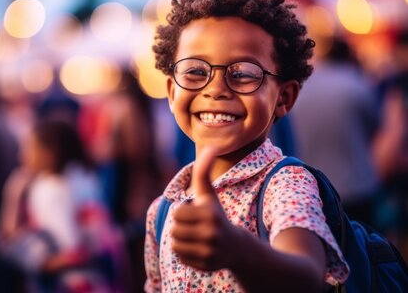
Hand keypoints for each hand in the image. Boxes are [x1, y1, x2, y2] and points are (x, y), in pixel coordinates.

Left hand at [171, 147, 242, 270]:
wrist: (236, 246)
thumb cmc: (216, 214)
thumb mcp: (209, 193)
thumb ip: (204, 171)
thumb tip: (211, 146)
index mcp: (211, 215)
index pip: (177, 214)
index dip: (183, 213)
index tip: (194, 214)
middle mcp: (212, 234)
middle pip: (174, 230)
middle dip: (181, 227)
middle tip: (194, 227)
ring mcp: (210, 252)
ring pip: (175, 245)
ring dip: (181, 240)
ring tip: (195, 238)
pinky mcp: (206, 265)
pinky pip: (180, 257)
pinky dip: (185, 254)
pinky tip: (198, 249)